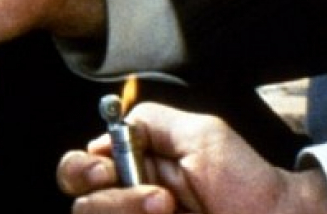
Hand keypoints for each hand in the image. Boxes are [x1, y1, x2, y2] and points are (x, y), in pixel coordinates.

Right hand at [57, 103, 326, 213]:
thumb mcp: (203, 134)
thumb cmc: (247, 183)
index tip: (107, 169)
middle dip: (113, 201)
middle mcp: (128, 205)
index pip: (78, 171)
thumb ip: (153, 122)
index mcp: (133, 172)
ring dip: (130, 213)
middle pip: (81, 207)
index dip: (82, 170)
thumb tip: (107, 133)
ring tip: (174, 211)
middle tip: (159, 198)